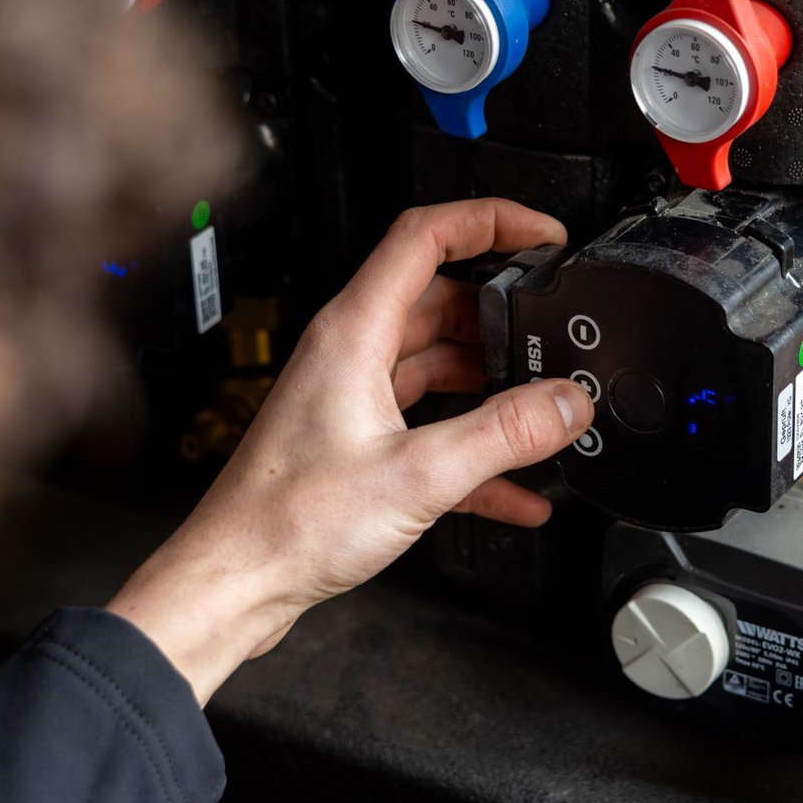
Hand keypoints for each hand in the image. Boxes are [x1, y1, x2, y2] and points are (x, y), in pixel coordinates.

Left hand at [109, 199, 595, 701]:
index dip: (491, 221)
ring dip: (492, 385)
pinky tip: (515, 489)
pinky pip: (430, 426)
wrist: (238, 582)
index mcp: (353, 333)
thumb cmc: (288, 523)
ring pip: (438, 364)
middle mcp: (349, 354)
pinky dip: (474, 448)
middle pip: (441, 302)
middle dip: (504, 318)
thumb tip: (564, 402)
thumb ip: (502, 434)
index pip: (425, 236)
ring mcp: (351, 398)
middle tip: (554, 336)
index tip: (542, 235)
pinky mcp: (357, 444)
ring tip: (543, 410)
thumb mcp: (417, 475)